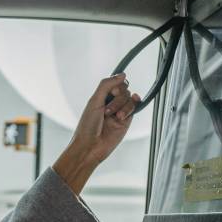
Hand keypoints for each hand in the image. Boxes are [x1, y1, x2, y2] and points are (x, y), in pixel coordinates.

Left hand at [53, 73, 141, 194]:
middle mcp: (110, 103)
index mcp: (100, 97)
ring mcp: (119, 111)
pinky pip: (135, 108)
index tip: (111, 93)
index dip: (116, 86)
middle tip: (107, 111)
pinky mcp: (126, 120)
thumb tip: (122, 74)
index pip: (115, 83)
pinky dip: (132, 107)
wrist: (91, 146)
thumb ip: (106, 85)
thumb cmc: (87, 126)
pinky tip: (128, 110)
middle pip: (124, 89)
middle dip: (117, 99)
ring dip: (123, 106)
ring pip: (130, 98)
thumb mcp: (94, 101)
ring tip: (114, 118)